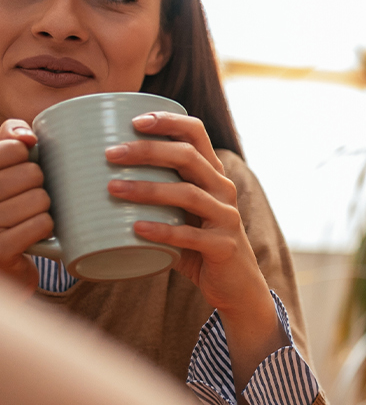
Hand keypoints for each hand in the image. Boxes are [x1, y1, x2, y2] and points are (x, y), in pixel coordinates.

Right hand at [0, 119, 50, 290]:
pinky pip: (41, 224)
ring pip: (40, 199)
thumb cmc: (3, 207)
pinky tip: (32, 234)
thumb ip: (7, 138)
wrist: (1, 265)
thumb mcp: (0, 169)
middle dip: (38, 185)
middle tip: (23, 198)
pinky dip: (44, 228)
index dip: (25, 156)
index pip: (12, 147)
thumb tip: (28, 135)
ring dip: (43, 209)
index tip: (17, 169)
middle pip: (31, 174)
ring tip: (26, 217)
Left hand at [105, 112, 273, 324]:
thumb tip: (91, 184)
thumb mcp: (180, 213)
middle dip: (148, 150)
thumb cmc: (196, 244)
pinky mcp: (223, 245)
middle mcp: (223, 189)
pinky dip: (162, 231)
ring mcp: (226, 217)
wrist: (235, 283)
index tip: (134, 121)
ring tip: (113, 190)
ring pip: (188, 193)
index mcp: (212, 174)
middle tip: (111, 154)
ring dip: (148, 189)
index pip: (196, 133)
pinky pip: (191, 236)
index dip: (168, 121)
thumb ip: (152, 196)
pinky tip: (136, 229)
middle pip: (189, 156)